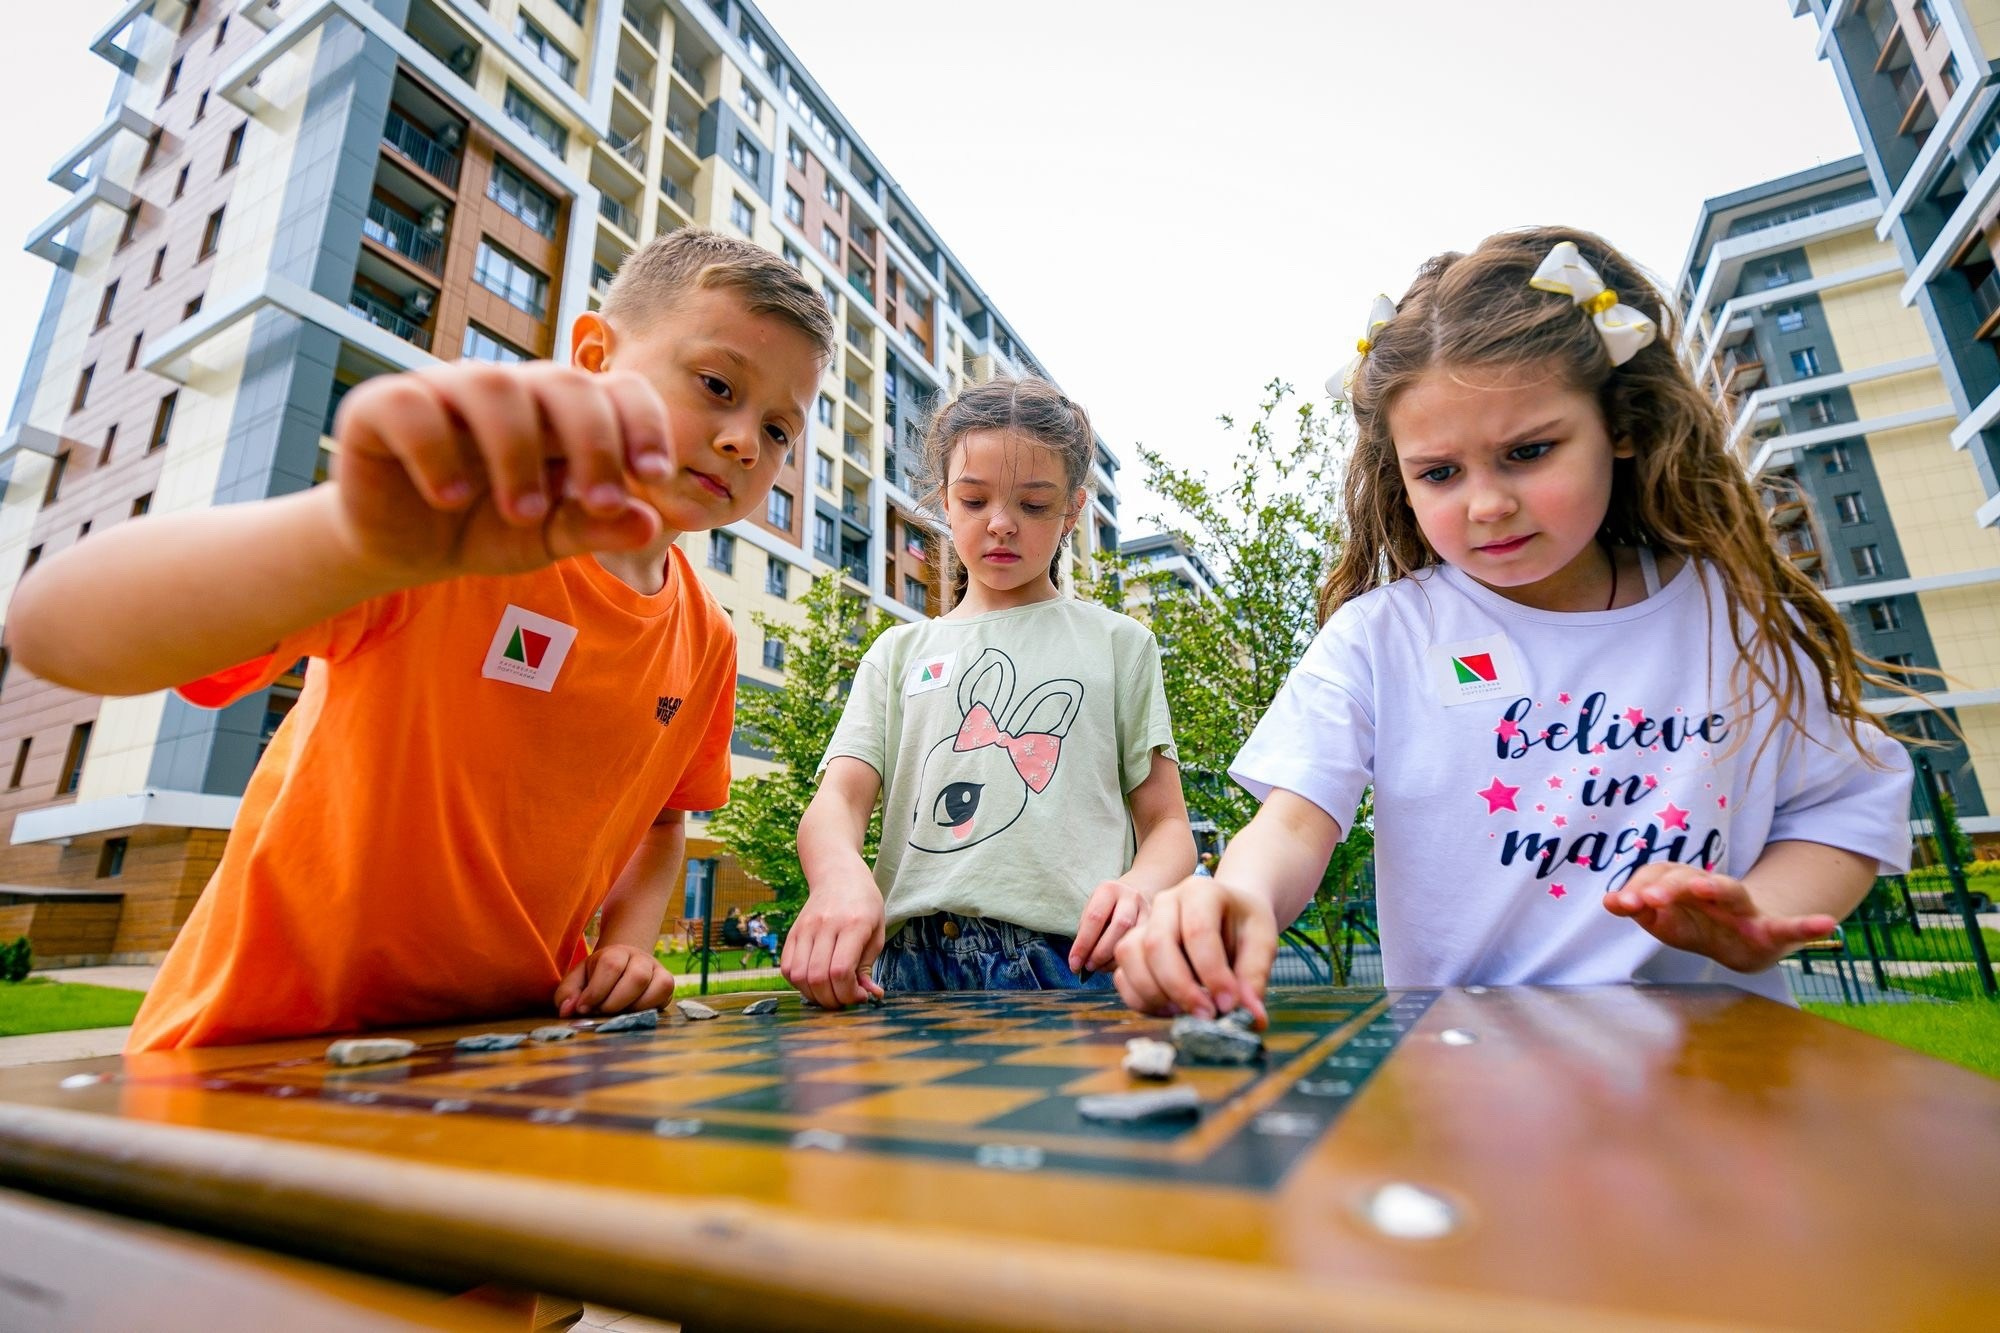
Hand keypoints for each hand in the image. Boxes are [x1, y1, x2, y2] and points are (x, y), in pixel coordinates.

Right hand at [332, 362, 671, 582]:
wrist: (402, 550)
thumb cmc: (486, 528)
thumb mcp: (547, 539)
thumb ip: (595, 528)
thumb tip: (650, 523)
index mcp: (560, 413)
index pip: (616, 389)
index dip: (644, 423)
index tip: (656, 476)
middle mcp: (509, 390)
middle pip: (565, 383)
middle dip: (595, 443)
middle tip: (602, 504)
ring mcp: (446, 391)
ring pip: (493, 388)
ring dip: (518, 454)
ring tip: (524, 514)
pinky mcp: (382, 406)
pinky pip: (412, 406)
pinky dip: (437, 453)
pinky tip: (451, 497)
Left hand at [554, 943, 675, 1017]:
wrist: (623, 967)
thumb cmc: (597, 978)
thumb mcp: (577, 981)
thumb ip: (567, 994)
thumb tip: (568, 1011)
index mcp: (616, 952)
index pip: (610, 966)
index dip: (596, 991)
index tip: (583, 1008)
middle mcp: (640, 958)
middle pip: (637, 977)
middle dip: (615, 1002)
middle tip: (601, 1013)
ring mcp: (657, 969)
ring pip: (657, 985)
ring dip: (634, 1007)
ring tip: (617, 1014)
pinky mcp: (667, 984)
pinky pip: (666, 995)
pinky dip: (649, 1008)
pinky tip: (632, 1013)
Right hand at [781, 868, 886, 1009]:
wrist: (838, 875)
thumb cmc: (864, 905)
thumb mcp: (877, 932)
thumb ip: (868, 966)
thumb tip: (868, 995)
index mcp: (853, 924)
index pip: (840, 970)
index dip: (848, 993)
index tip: (859, 996)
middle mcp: (825, 925)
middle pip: (817, 977)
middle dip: (832, 1000)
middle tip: (844, 999)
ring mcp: (805, 928)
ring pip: (798, 976)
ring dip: (814, 995)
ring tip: (830, 993)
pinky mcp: (792, 932)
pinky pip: (787, 967)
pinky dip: (799, 983)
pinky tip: (815, 981)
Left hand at [1068, 879, 1147, 977]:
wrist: (1131, 897)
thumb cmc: (1105, 909)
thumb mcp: (1092, 911)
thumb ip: (1086, 932)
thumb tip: (1080, 962)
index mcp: (1108, 890)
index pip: (1094, 917)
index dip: (1083, 944)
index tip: (1074, 964)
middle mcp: (1130, 896)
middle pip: (1119, 926)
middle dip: (1101, 952)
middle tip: (1089, 966)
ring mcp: (1147, 910)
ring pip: (1134, 937)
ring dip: (1114, 959)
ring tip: (1100, 967)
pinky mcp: (1156, 926)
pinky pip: (1143, 946)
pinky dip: (1128, 960)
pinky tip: (1117, 966)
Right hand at [1114, 877, 1276, 1027]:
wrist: (1229, 917)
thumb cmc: (1244, 927)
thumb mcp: (1262, 943)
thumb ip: (1255, 977)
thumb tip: (1252, 1018)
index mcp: (1200, 891)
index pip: (1198, 931)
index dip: (1213, 973)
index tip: (1229, 1004)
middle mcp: (1165, 902)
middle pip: (1157, 943)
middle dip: (1180, 988)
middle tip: (1207, 1016)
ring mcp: (1144, 924)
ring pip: (1131, 957)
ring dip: (1156, 994)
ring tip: (1187, 1012)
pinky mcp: (1132, 949)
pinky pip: (1122, 977)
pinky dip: (1141, 1000)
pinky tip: (1171, 1010)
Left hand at [1602, 864, 1836, 972]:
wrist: (1749, 943)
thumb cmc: (1702, 924)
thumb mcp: (1670, 920)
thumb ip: (1642, 910)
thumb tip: (1608, 901)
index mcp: (1687, 890)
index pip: (1661, 878)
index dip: (1640, 887)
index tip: (1618, 902)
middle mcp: (1714, 894)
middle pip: (1690, 881)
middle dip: (1669, 887)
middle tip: (1649, 898)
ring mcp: (1744, 911)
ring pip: (1730, 892)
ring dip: (1715, 887)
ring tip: (1702, 887)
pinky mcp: (1772, 930)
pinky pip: (1791, 927)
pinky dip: (1808, 926)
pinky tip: (1826, 924)